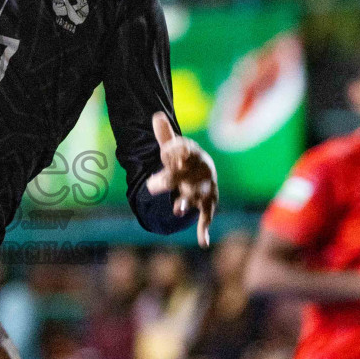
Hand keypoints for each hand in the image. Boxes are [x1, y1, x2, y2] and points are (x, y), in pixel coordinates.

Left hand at [145, 112, 218, 246]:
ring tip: (176, 210)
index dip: (174, 151)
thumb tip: (156, 116)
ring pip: (195, 196)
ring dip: (186, 202)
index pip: (183, 151)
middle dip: (170, 181)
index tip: (163, 152)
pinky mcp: (207, 204)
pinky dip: (204, 229)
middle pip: (184, 176)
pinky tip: (203, 243)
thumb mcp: (173, 146)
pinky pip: (207, 217)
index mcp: (192, 155)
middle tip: (152, 186)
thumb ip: (165, 135)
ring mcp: (204, 189)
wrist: (203, 169)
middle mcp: (200, 171)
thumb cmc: (183, 158)